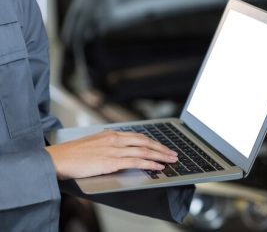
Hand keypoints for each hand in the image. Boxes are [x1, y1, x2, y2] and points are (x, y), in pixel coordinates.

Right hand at [45, 130, 177, 179]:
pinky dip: (149, 163)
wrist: (58, 158)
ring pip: (143, 151)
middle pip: (145, 142)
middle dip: (161, 148)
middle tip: (173, 153)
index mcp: (112, 134)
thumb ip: (110, 145)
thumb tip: (122, 150)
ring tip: (171, 160)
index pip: (139, 136)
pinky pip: (135, 161)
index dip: (153, 142)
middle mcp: (115, 139)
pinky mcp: (111, 161)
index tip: (162, 146)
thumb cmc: (73, 153)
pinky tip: (157, 166)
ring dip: (160, 156)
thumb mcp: (95, 143)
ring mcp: (114, 150)